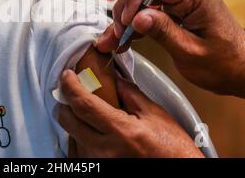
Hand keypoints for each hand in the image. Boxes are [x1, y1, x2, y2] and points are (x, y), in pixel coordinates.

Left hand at [58, 70, 203, 157]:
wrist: (179, 172)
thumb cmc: (172, 150)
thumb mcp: (155, 115)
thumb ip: (130, 94)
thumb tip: (113, 77)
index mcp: (121, 131)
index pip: (83, 104)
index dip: (70, 86)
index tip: (67, 75)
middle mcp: (105, 151)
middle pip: (68, 121)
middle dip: (65, 104)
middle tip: (71, 93)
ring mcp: (99, 164)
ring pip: (70, 137)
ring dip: (73, 122)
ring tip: (87, 116)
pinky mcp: (98, 171)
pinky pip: (76, 153)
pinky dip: (78, 140)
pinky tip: (89, 134)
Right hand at [96, 0, 244, 105]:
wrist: (244, 73)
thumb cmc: (225, 65)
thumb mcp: (191, 52)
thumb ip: (164, 32)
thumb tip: (137, 17)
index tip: (124, 21)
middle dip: (126, 7)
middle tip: (117, 32)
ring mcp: (183, 3)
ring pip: (145, 0)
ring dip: (127, 17)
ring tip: (114, 39)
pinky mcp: (178, 14)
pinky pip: (151, 12)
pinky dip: (136, 24)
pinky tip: (124, 38)